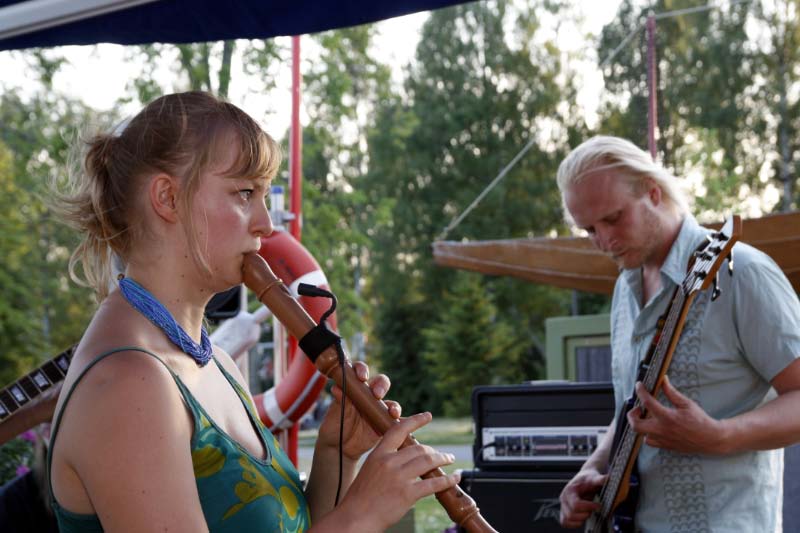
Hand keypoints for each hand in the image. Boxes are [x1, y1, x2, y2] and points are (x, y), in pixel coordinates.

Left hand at [316, 361, 401, 459]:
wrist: (339, 447)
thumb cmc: (335, 426)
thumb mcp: (335, 414)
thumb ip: (338, 401)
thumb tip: (336, 388)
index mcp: (355, 388)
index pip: (361, 372)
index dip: (363, 370)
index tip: (362, 377)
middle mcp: (369, 396)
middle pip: (381, 383)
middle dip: (382, 385)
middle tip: (377, 394)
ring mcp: (379, 410)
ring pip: (391, 403)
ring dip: (394, 406)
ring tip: (392, 413)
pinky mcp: (385, 424)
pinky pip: (396, 422)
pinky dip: (402, 423)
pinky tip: (403, 425)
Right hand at [335, 412, 459, 531]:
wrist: (355, 517)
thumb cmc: (361, 497)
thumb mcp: (370, 469)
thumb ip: (387, 460)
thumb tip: (408, 457)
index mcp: (379, 454)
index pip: (399, 430)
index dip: (415, 420)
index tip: (427, 416)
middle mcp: (389, 462)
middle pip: (419, 448)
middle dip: (434, 451)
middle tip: (442, 455)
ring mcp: (399, 478)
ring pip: (429, 461)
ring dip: (443, 459)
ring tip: (449, 460)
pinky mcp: (407, 494)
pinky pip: (433, 483)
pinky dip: (448, 480)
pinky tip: (454, 478)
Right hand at [559, 467, 604, 528]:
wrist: (584, 479)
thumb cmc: (587, 479)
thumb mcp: (593, 478)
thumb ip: (599, 479)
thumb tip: (607, 478)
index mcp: (569, 490)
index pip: (576, 504)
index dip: (589, 507)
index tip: (598, 506)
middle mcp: (564, 498)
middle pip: (571, 514)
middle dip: (585, 514)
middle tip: (593, 509)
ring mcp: (563, 506)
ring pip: (567, 520)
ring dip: (580, 519)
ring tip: (588, 512)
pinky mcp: (565, 511)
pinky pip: (565, 522)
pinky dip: (574, 523)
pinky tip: (583, 518)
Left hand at [628, 376, 725, 453]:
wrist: (710, 439)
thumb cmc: (700, 420)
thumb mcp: (686, 403)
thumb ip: (671, 392)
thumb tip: (663, 380)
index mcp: (668, 417)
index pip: (647, 402)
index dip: (640, 391)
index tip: (639, 386)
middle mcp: (662, 430)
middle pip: (635, 425)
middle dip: (632, 414)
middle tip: (639, 408)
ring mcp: (663, 440)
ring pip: (641, 434)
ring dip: (641, 424)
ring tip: (647, 417)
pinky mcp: (665, 446)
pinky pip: (649, 441)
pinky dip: (648, 433)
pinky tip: (654, 427)